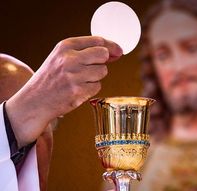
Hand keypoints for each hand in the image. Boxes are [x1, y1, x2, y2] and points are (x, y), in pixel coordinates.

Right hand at [6, 36, 122, 146]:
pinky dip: (91, 90)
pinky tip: (78, 90)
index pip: (97, 41)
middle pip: (103, 55)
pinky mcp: (78, 92)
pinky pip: (97, 87)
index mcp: (65, 46)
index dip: (111, 46)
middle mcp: (70, 59)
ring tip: (79, 81)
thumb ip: (84, 52)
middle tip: (92, 69)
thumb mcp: (61, 58)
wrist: (36, 100)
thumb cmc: (50, 79)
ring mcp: (74, 76)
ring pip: (102, 72)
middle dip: (102, 62)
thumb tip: (114, 53)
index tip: (118, 51)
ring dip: (95, 77)